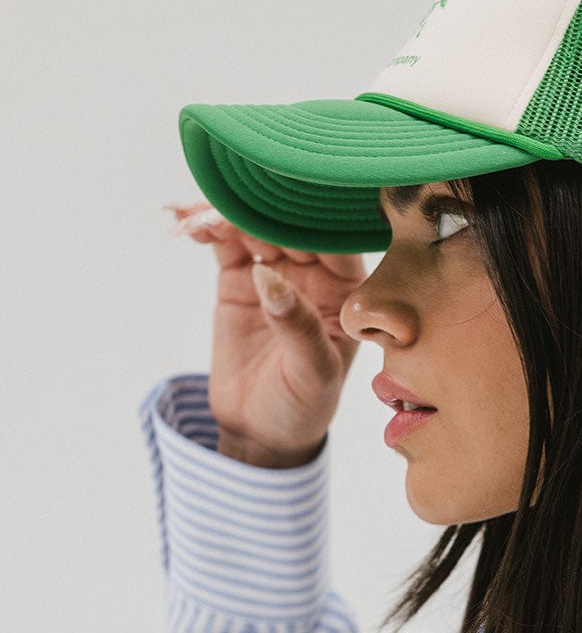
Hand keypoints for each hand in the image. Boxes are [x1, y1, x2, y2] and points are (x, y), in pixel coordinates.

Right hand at [170, 203, 367, 467]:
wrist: (261, 432)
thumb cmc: (303, 407)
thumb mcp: (311, 374)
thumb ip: (297, 327)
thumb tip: (269, 279)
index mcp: (347, 289)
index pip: (332, 238)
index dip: (305, 216)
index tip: (276, 199)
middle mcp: (316, 273)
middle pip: (289, 223)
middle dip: (258, 208)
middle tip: (224, 205)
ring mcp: (276, 273)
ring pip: (254, 226)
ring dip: (225, 213)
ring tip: (196, 215)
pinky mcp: (240, 280)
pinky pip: (224, 243)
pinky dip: (205, 228)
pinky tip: (183, 220)